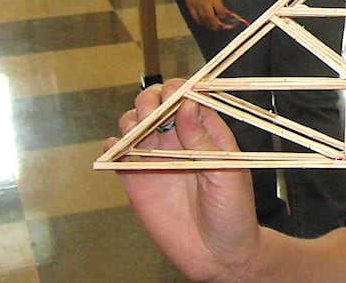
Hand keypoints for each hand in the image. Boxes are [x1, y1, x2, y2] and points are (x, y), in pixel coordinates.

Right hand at [112, 80, 262, 279]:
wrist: (219, 256)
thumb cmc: (234, 212)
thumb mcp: (227, 172)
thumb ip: (204, 141)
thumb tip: (187, 105)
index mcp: (206, 132)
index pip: (187, 96)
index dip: (178, 89)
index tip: (173, 93)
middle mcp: (179, 140)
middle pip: (156, 104)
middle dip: (150, 100)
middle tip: (152, 112)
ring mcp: (156, 159)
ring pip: (135, 124)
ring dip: (131, 120)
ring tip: (138, 132)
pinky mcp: (137, 181)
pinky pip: (118, 156)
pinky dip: (112, 148)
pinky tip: (118, 151)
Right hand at [183, 0, 245, 29]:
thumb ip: (220, 1)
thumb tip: (223, 11)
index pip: (220, 11)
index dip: (223, 16)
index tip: (224, 18)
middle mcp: (205, 3)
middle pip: (210, 17)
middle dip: (215, 24)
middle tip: (217, 27)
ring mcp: (197, 6)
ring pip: (203, 19)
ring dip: (207, 24)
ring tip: (211, 26)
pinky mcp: (190, 7)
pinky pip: (195, 17)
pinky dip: (199, 21)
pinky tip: (202, 22)